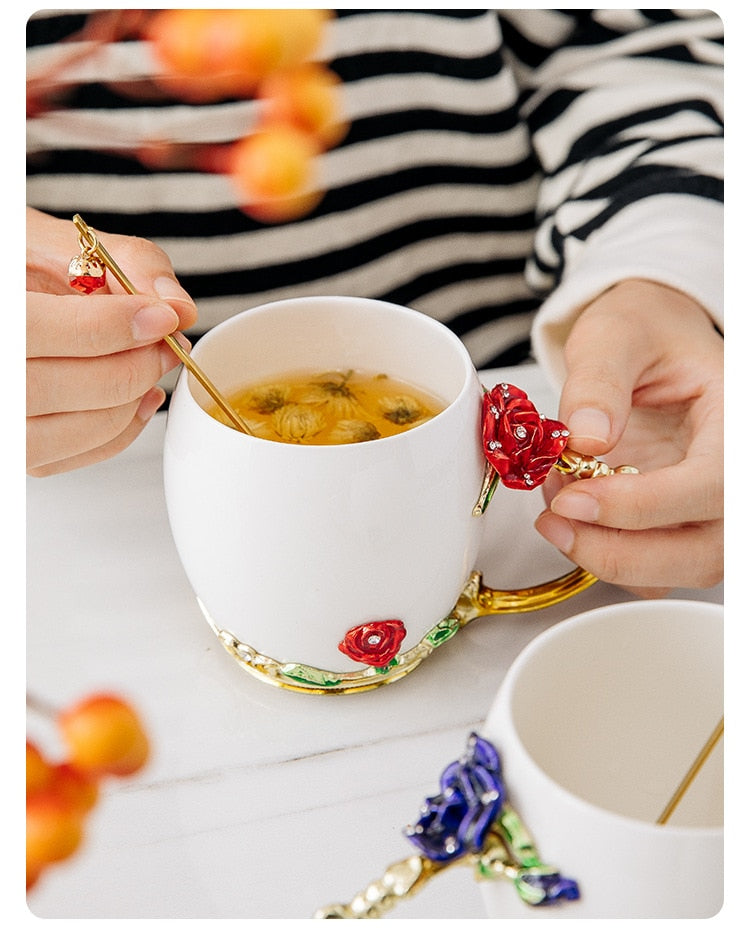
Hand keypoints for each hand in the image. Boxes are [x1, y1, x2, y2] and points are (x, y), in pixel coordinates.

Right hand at [27, 209, 197, 475]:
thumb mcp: (61, 241)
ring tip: (152, 361)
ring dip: (135, 397)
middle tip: (166, 341)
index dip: (109, 326)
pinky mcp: (24, 452)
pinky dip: (127, 424)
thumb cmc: (25, 267)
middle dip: (134, 364)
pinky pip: (85, 452)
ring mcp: (4, 426)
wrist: (6, 296)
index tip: (159, 315)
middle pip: (64, 388)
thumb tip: (180, 308)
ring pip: (81, 429)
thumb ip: (129, 263)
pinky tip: (139, 392)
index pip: (35, 331)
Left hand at [534, 279, 722, 596]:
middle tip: (553, 521)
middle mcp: (737, 475)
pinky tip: (573, 518)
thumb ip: (599, 378)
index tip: (574, 499)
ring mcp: (714, 508)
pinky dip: (610, 557)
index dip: (642, 506)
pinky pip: (657, 570)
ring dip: (609, 558)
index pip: (713, 486)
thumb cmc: (646, 333)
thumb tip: (587, 435)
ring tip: (556, 511)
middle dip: (619, 551)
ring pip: (681, 570)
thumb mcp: (617, 333)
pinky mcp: (684, 526)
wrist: (649, 345)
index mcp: (738, 422)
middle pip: (704, 550)